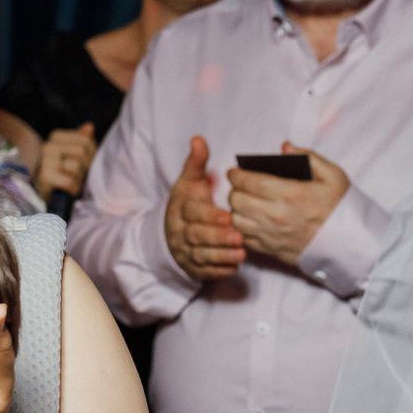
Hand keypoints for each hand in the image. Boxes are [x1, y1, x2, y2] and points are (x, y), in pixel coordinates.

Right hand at [34, 123, 98, 198]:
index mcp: (55, 137)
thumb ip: (81, 141)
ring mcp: (44, 161)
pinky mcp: (44, 177)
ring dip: (79, 179)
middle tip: (81, 177)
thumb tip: (90, 126)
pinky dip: (74, 188)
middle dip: (86, 167)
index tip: (87, 165)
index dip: (92, 154)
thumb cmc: (60, 174)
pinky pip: (69, 181)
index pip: (85, 140)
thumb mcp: (72, 156)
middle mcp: (47, 146)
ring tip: (73, 183)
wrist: (39, 195)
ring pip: (76, 166)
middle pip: (81, 151)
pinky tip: (69, 190)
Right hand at [163, 137, 243, 278]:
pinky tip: (235, 268)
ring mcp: (185, 251)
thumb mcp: (189, 182)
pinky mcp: (193, 268)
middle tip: (239, 236)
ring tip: (241, 253)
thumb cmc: (188, 203)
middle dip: (218, 238)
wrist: (170, 233)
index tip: (228, 216)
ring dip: (222, 256)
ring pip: (201, 256)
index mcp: (181, 209)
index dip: (209, 216)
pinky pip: (204, 272)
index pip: (193, 213)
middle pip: (197, 236)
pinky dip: (219, 271)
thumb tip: (199, 139)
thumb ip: (196, 163)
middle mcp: (180, 232)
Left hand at [225, 145, 350, 266]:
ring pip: (236, 220)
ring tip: (245, 204)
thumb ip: (308, 156)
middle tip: (241, 186)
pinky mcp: (271, 250)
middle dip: (235, 190)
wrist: (350, 243)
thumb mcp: (333, 175)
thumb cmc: (341, 208)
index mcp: (289, 193)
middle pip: (236, 200)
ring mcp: (272, 235)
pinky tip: (251, 222)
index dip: (236, 174)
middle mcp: (276, 215)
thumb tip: (285, 147)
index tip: (235, 172)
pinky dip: (243, 229)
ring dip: (237, 210)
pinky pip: (245, 238)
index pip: (248, 181)